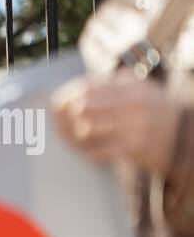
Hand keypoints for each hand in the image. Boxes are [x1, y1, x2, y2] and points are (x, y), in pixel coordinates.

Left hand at [51, 74, 181, 174]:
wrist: (184, 135)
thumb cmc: (152, 112)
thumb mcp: (136, 90)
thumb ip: (108, 87)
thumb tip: (69, 93)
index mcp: (130, 86)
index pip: (87, 87)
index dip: (65, 97)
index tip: (55, 107)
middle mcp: (133, 102)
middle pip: (82, 107)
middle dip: (64, 118)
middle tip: (58, 126)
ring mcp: (135, 125)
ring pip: (86, 130)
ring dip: (73, 137)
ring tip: (71, 139)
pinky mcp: (135, 147)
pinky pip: (98, 150)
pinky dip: (87, 151)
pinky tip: (87, 151)